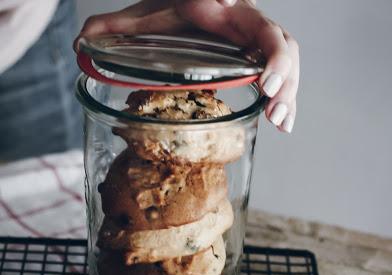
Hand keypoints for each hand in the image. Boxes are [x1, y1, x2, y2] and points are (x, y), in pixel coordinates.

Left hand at [76, 0, 298, 131]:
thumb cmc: (172, 5)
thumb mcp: (145, 15)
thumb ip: (114, 25)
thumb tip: (79, 43)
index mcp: (224, 10)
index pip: (252, 18)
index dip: (266, 47)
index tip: (262, 76)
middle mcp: (246, 24)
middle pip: (281, 43)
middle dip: (282, 73)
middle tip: (271, 101)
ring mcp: (255, 42)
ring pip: (288, 61)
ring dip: (289, 92)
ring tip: (280, 122)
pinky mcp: (258, 59)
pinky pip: (282, 75)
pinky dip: (286, 99)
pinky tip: (283, 124)